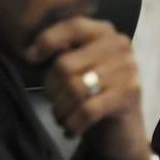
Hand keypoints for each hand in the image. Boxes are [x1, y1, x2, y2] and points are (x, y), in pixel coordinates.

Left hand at [26, 16, 153, 159]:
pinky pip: (87, 109)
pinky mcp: (129, 94)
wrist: (122, 133)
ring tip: (62, 117)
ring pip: (74, 88)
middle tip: (55, 102)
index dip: (47, 41)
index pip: (72, 26)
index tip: (30, 58)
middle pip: (66, 64)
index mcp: (105, 32)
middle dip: (52, 89)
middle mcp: (120, 45)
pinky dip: (73, 123)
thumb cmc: (93, 96)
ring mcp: (127, 69)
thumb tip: (31, 50)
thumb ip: (62, 51)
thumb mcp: (78, 68)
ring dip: (61, 109)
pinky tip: (71, 129)